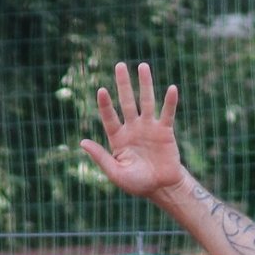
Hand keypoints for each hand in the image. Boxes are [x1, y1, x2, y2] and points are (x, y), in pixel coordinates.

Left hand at [80, 61, 182, 201]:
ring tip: (143, 66)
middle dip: (123, 84)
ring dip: (145, 84)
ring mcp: (149, 127)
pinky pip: (167, 114)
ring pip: (146, 101)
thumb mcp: (116, 173)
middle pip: (126, 102)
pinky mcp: (165, 131)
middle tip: (119, 66)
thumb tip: (82, 142)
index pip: (109, 117)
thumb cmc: (137, 183)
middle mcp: (133, 128)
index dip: (105, 105)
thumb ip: (101, 157)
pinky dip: (169, 102)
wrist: (162, 188)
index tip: (102, 91)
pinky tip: (172, 89)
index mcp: (118, 138)